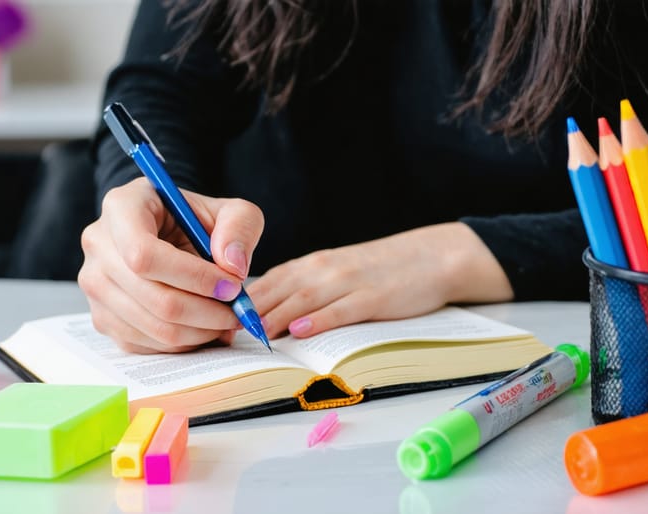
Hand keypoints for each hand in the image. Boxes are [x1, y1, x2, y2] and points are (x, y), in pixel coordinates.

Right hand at [78, 177, 263, 352]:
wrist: (170, 232)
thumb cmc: (197, 219)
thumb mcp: (231, 210)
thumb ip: (241, 227)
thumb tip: (233, 267)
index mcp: (121, 207)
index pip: (144, 254)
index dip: (193, 277)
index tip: (232, 285)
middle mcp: (98, 245)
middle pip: (151, 296)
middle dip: (205, 311)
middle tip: (238, 312)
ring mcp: (94, 285)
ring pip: (151, 326)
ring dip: (199, 331)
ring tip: (228, 320)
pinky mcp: (102, 316)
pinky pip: (145, 343)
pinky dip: (183, 343)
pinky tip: (206, 328)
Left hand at [247, 222, 512, 338]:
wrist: (431, 257)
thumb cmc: (380, 270)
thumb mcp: (336, 273)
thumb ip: (304, 289)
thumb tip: (267, 316)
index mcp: (312, 264)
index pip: (267, 282)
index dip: (240, 303)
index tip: (216, 321)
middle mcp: (324, 269)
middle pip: (277, 290)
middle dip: (248, 314)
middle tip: (222, 335)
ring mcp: (349, 281)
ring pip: (303, 298)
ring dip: (274, 317)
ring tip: (251, 336)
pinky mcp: (374, 296)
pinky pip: (341, 308)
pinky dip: (318, 319)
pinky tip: (299, 330)